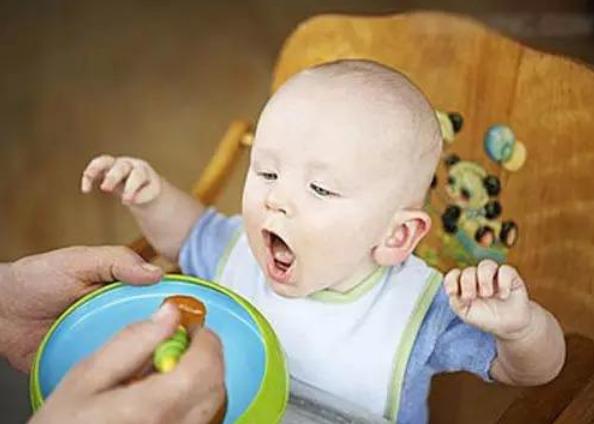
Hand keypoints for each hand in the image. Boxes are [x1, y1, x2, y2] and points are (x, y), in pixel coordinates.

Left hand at [0, 246, 162, 371]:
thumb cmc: (39, 278)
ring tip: (157, 363)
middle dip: (165, 337)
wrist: (1, 310)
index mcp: (124, 290)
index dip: (178, 307)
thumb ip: (116, 262)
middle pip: (153, 328)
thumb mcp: (79, 261)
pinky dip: (118, 372)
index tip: (192, 316)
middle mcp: (118, 315)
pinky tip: (128, 375)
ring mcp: (104, 339)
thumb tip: (156, 272)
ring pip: (135, 351)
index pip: (160, 298)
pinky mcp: (89, 361)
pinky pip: (109, 369)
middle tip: (177, 346)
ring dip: (144, 356)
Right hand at [29, 303, 225, 423]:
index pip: (205, 366)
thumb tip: (169, 314)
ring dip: (203, 379)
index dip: (206, 340)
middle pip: (216, 385)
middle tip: (181, 346)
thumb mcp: (86, 377)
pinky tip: (166, 396)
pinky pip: (201, 420)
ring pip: (214, 405)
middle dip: (207, 357)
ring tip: (168, 372)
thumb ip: (132, 341)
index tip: (193, 328)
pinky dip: (195, 401)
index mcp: (152, 408)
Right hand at [81, 155, 161, 204]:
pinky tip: (86, 190)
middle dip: (112, 177)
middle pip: (120, 167)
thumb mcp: (151, 193)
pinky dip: (88, 177)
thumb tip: (131, 199)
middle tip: (105, 189)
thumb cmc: (148, 189)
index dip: (131, 188)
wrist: (144, 182)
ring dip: (95, 168)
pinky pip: (94, 168)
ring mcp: (116, 164)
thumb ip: (142, 195)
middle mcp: (129, 164)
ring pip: (104, 161)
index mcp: (143, 170)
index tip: (125, 202)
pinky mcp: (105, 168)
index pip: (137, 175)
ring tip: (88, 176)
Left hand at [444, 260, 531, 339]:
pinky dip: (504, 282)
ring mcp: (494, 275)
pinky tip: (504, 295)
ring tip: (487, 294)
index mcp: (464, 285)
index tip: (452, 292)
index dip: (451, 280)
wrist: (510, 326)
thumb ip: (456, 303)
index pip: (454, 275)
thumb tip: (453, 292)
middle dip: (468, 284)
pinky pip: (505, 270)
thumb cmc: (486, 318)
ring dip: (484, 280)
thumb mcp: (467, 314)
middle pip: (469, 271)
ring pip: (486, 265)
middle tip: (472, 297)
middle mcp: (478, 277)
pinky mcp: (511, 276)